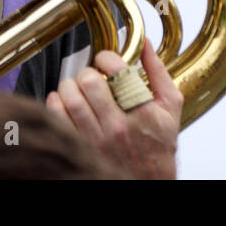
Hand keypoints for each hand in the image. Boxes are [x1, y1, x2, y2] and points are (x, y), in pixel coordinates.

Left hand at [45, 38, 181, 178]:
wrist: (149, 181)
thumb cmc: (160, 144)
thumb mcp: (170, 107)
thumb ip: (158, 73)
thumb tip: (146, 44)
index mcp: (142, 111)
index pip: (117, 71)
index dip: (106, 57)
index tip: (105, 60)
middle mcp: (118, 127)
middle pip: (90, 82)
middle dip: (87, 72)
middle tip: (91, 76)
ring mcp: (97, 140)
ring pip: (71, 99)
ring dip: (70, 86)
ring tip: (77, 88)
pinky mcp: (81, 149)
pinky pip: (58, 119)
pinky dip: (56, 104)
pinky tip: (65, 102)